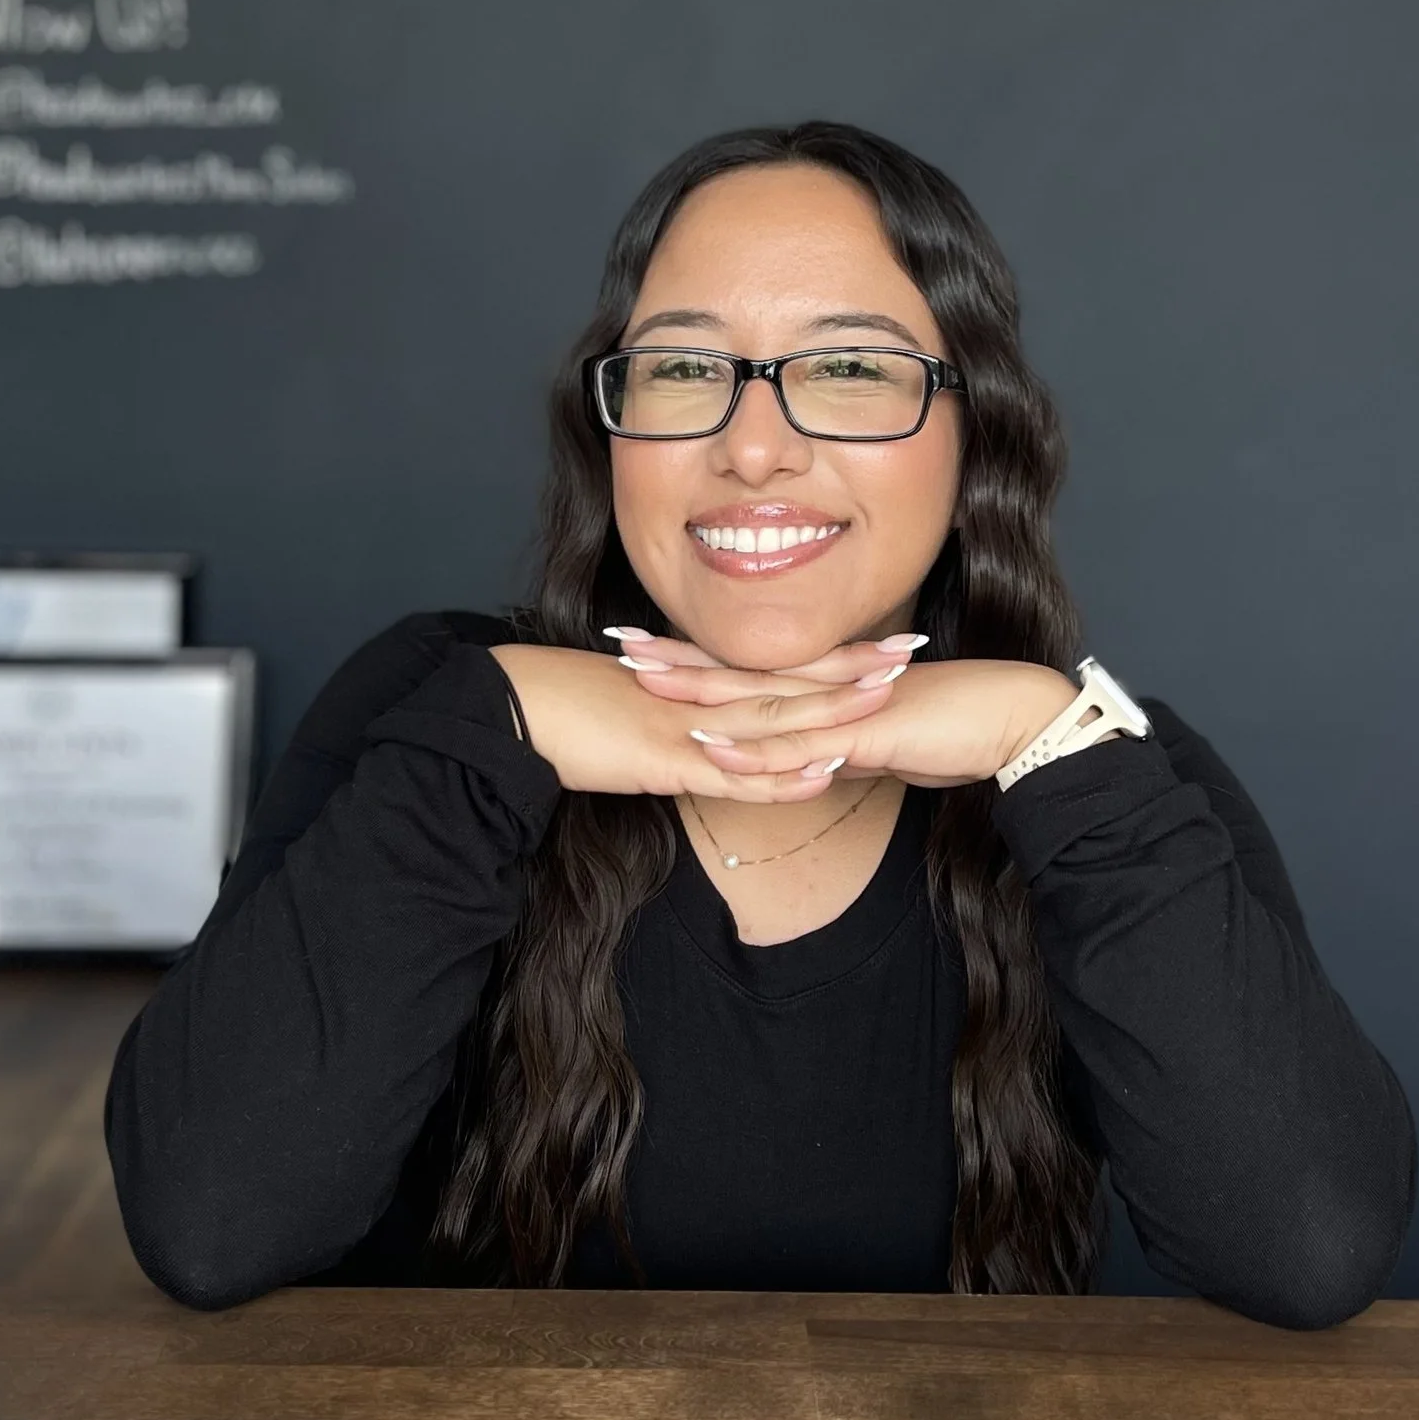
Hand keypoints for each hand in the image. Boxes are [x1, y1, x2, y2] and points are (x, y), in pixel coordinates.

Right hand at [490, 641, 910, 803]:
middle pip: (786, 680)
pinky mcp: (665, 763)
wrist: (508, 711)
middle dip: (851, 668)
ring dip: (832, 710)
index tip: (878, 644)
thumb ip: (672, 720)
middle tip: (910, 651)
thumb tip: (702, 734)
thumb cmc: (559, 713)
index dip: (829, 655)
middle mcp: (697, 698)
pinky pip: (733, 774)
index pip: (773, 665)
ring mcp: (684, 727)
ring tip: (886, 697)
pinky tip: (823, 772)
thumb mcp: (629, 715)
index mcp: (692, 682)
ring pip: (772, 719)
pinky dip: (780, 775)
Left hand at [611, 632, 1074, 787]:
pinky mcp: (862, 735)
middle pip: (741, 670)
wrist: (1016, 721)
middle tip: (620, 643)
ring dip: (699, 690)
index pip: (754, 666)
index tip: (651, 645)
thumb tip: (818, 759)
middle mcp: (829, 686)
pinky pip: (796, 746)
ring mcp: (843, 708)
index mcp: (832, 683)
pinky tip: (707, 746)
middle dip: (679, 657)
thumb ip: (847, 744)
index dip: (701, 655)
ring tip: (644, 682)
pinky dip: (749, 748)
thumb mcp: (887, 740)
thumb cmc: (959, 730)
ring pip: (757, 700)